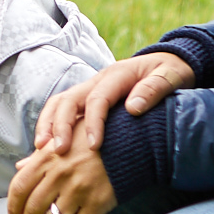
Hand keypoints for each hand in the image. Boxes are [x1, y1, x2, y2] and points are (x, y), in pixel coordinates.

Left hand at [6, 144, 116, 213]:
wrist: (127, 142)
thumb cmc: (92, 139)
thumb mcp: (62, 138)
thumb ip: (39, 155)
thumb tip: (19, 167)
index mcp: (47, 157)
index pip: (20, 187)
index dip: (13, 207)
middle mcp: (59, 174)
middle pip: (33, 208)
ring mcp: (78, 189)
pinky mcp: (97, 202)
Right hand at [33, 52, 195, 156]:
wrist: (170, 62)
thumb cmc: (172, 72)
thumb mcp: (171, 76)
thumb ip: (153, 89)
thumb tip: (133, 109)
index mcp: (117, 75)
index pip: (97, 99)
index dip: (92, 123)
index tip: (93, 146)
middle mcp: (98, 80)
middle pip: (68, 100)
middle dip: (60, 125)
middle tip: (58, 152)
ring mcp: (90, 88)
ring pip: (59, 103)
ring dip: (48, 125)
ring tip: (42, 150)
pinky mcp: (88, 99)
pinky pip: (63, 111)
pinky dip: (52, 127)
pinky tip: (48, 148)